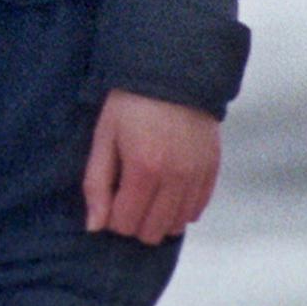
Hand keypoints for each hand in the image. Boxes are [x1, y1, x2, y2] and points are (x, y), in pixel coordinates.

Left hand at [82, 90, 219, 244]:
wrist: (174, 73)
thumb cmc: (130, 103)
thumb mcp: (104, 137)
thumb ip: (96, 184)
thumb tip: (95, 227)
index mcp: (144, 169)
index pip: (126, 223)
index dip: (111, 217)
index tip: (109, 198)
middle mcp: (176, 178)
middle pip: (152, 232)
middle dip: (134, 221)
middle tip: (126, 196)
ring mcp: (197, 176)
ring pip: (176, 225)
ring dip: (157, 217)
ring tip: (146, 192)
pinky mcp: (212, 170)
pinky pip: (196, 210)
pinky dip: (179, 208)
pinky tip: (167, 189)